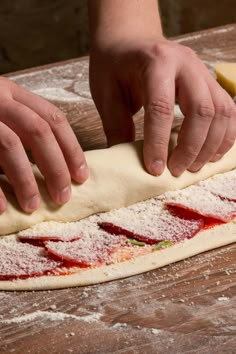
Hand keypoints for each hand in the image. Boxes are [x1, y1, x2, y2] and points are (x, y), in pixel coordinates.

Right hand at [0, 77, 87, 212]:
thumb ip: (21, 126)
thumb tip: (55, 165)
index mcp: (11, 92)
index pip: (53, 118)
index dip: (72, 149)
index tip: (82, 176)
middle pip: (39, 131)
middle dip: (56, 167)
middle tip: (64, 197)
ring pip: (10, 145)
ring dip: (26, 180)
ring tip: (34, 206)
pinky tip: (1, 208)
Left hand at [90, 38, 235, 175]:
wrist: (131, 38)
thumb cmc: (115, 64)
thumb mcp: (106, 92)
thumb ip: (117, 125)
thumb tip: (127, 162)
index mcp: (156, 62)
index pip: (161, 108)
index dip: (159, 142)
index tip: (155, 169)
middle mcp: (186, 64)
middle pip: (201, 111)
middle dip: (190, 147)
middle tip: (175, 171)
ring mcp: (202, 71)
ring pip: (221, 112)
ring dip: (210, 145)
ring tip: (193, 167)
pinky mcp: (210, 82)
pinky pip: (228, 110)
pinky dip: (224, 135)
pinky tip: (210, 153)